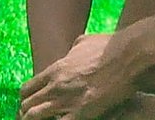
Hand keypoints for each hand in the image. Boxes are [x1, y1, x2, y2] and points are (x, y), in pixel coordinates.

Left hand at [20, 32, 144, 119]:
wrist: (128, 56)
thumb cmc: (109, 47)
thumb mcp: (83, 42)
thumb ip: (70, 51)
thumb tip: (68, 54)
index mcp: (55, 69)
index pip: (27, 88)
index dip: (26, 98)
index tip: (30, 103)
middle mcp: (55, 86)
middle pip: (27, 105)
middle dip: (27, 112)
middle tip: (33, 117)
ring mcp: (66, 101)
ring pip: (33, 117)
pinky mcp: (80, 114)